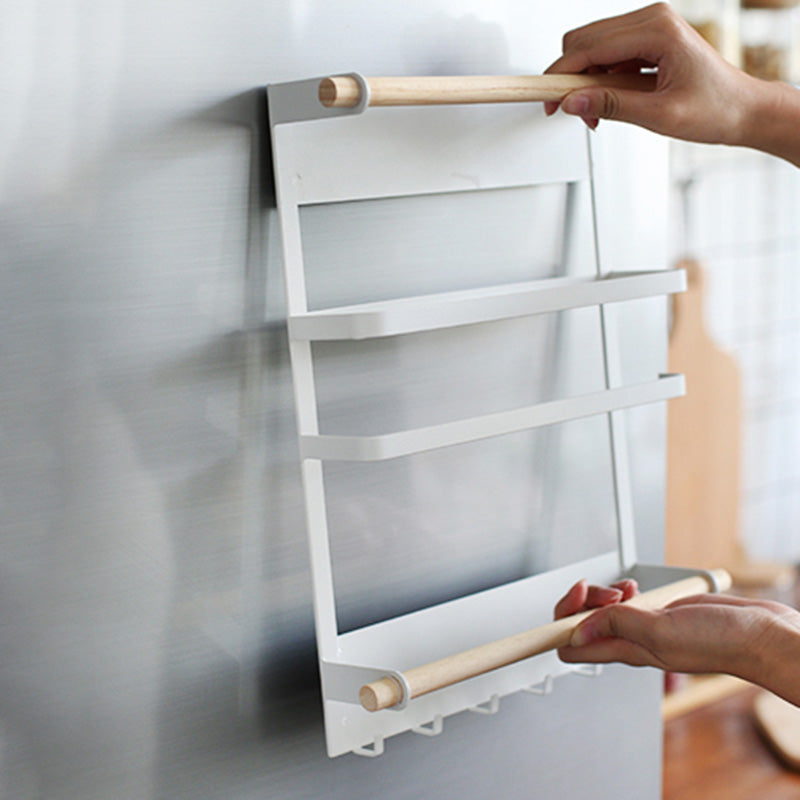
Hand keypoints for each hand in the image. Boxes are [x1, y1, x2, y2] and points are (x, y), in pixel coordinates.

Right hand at [544, 2, 759, 144]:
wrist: (742, 109)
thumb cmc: (715, 108)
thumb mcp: (659, 116)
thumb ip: (612, 106)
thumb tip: (572, 103)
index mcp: (658, 30)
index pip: (589, 47)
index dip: (561, 76)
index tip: (545, 100)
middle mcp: (652, 20)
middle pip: (583, 40)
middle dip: (569, 79)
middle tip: (568, 113)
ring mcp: (648, 27)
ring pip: (590, 47)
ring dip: (584, 82)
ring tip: (596, 114)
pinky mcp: (646, 40)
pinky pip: (606, 54)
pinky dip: (598, 81)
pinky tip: (607, 103)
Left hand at [554, 578, 799, 705]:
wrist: (759, 633)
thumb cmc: (720, 640)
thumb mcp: (661, 631)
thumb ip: (619, 626)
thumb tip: (576, 630)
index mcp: (625, 650)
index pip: (571, 647)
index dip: (558, 625)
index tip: (563, 606)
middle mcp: (630, 640)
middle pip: (581, 623)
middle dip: (582, 601)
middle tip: (601, 591)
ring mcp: (644, 626)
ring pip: (603, 609)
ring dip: (602, 593)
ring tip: (623, 588)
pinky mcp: (658, 612)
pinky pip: (626, 602)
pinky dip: (623, 589)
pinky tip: (634, 587)